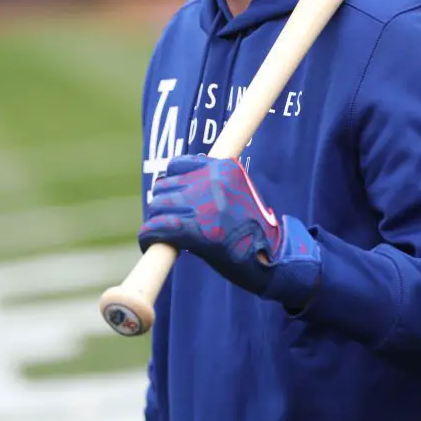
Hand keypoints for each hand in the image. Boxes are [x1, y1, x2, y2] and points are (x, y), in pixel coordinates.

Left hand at [139, 155, 320, 310]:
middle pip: (164, 185)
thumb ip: (213, 186)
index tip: (172, 197)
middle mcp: (212, 180)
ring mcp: (204, 204)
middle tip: (166, 221)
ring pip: (158, 205)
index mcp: (223, 167)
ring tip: (160, 234)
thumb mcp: (239, 193)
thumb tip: (178, 188)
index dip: (170, 182)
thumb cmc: (253, 229)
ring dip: (155, 220)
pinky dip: (148, 236)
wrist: (272, 256)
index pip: (177, 164)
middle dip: (161, 204)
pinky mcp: (196, 230)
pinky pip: (157, 228)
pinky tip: (149, 243)